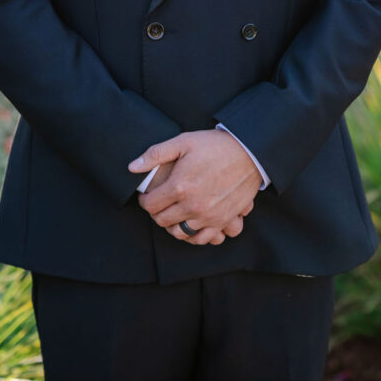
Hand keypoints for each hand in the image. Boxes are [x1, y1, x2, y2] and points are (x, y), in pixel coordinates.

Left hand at [128, 130, 260, 242]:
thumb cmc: (214, 145)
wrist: (249, 152)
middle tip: (159, 203)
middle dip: (156, 213)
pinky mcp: (223, 220)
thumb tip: (132, 167)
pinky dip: (193, 236)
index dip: (144, 201)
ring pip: (180, 233)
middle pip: (162, 221)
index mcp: (180, 186)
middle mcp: (193, 206)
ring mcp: (209, 216)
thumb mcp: (183, 142)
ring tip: (173, 213)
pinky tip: (191, 224)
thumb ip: (155, 154)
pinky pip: (203, 239)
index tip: (146, 196)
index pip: (151, 206)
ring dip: (172, 225)